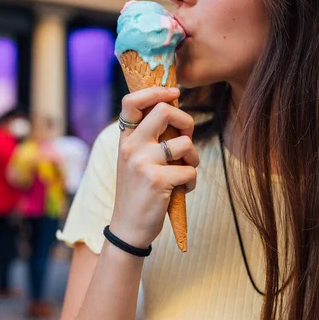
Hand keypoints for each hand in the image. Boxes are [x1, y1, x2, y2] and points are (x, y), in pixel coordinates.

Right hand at [110, 87, 198, 248]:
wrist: (128, 228)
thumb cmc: (137, 192)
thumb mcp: (134, 161)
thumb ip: (148, 139)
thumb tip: (175, 114)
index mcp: (125, 139)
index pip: (132, 101)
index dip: (156, 91)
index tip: (174, 93)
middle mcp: (131, 147)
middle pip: (165, 111)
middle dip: (186, 122)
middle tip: (186, 139)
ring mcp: (143, 163)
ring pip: (184, 143)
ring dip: (193, 158)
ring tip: (184, 171)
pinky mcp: (158, 181)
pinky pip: (190, 170)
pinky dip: (192, 182)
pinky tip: (182, 190)